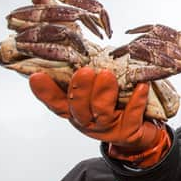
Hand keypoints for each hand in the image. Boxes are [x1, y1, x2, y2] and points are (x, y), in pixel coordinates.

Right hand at [29, 67, 169, 166]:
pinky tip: (141, 86)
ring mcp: (108, 129)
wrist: (143, 131)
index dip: (45, 91)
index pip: (56, 102)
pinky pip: (132, 116)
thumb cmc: (118, 104)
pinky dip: (136, 100)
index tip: (37, 76)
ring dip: (104, 93)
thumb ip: (90, 76)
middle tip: (85, 71)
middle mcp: (88, 121)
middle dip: (80, 89)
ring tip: (107, 75)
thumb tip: (82, 47)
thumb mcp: (99, 91)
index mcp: (76, 110)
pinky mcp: (128, 133)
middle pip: (78, 108)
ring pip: (102, 112)